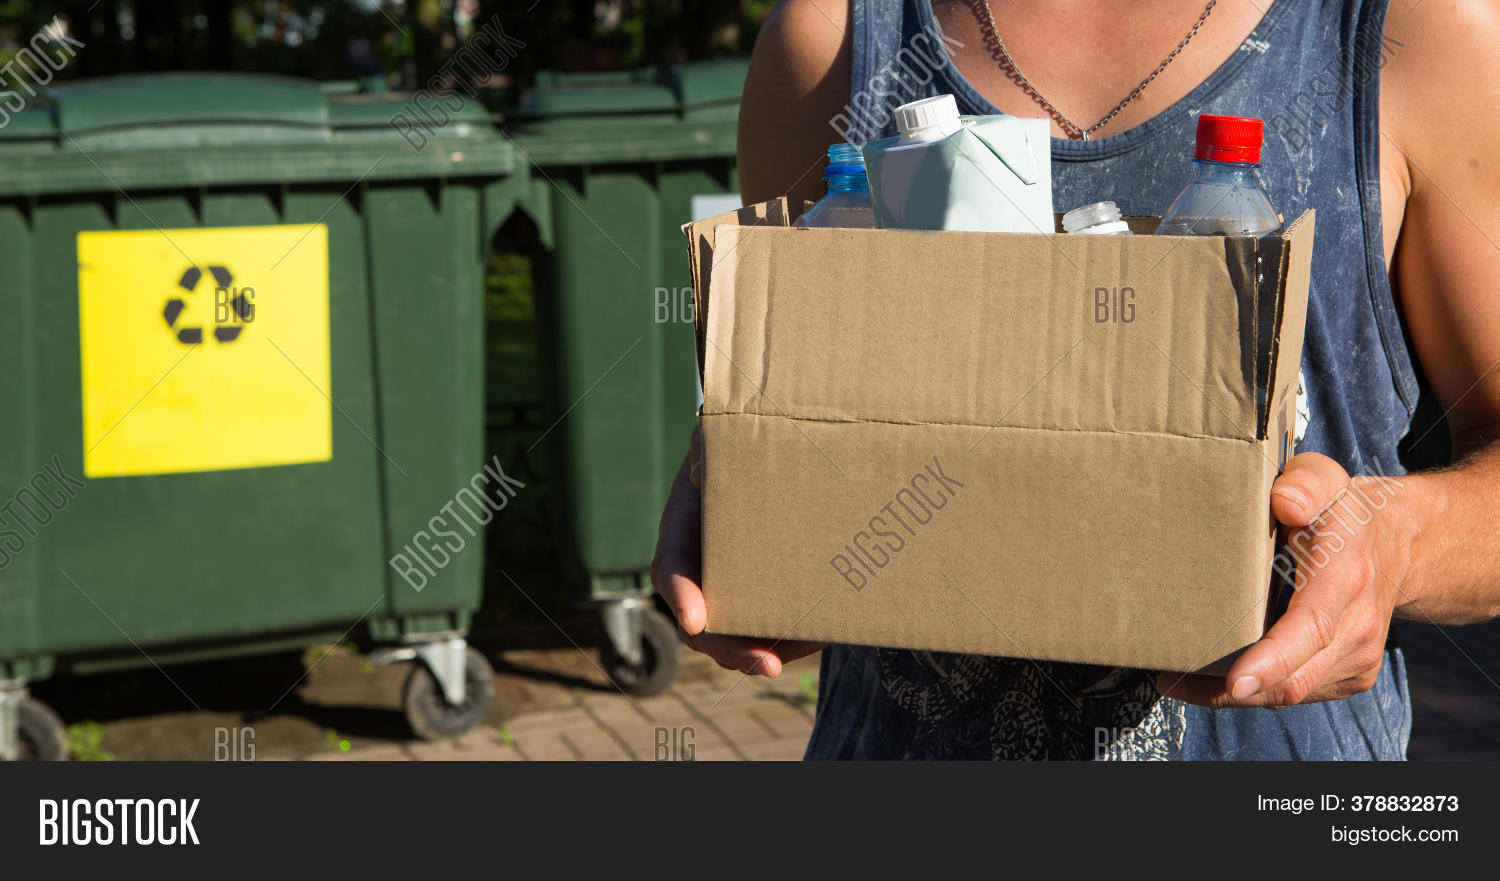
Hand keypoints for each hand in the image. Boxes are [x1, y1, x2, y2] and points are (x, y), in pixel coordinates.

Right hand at [650, 428, 825, 676]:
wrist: (775, 453)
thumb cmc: (739, 443)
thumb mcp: (718, 437)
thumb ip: (708, 449)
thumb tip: (703, 470)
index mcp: (682, 529)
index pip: (670, 569)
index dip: (681, 596)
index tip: (696, 620)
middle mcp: (700, 568)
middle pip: (702, 623)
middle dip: (732, 649)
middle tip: (768, 663)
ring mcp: (730, 586)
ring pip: (737, 636)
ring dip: (771, 652)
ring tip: (812, 647)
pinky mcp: (763, 595)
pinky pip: (771, 629)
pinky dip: (797, 639)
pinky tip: (829, 632)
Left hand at [1158, 452, 1407, 706]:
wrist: (1396, 544)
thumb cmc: (1343, 510)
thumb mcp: (1325, 479)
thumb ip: (1306, 482)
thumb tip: (1285, 502)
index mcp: (1345, 579)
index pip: (1312, 628)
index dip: (1272, 660)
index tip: (1236, 680)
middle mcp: (1358, 626)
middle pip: (1295, 677)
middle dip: (1233, 690)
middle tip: (1172, 681)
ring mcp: (1358, 656)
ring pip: (1291, 692)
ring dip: (1236, 693)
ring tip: (1182, 676)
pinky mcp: (1351, 674)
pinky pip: (1297, 693)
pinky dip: (1257, 690)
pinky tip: (1218, 676)